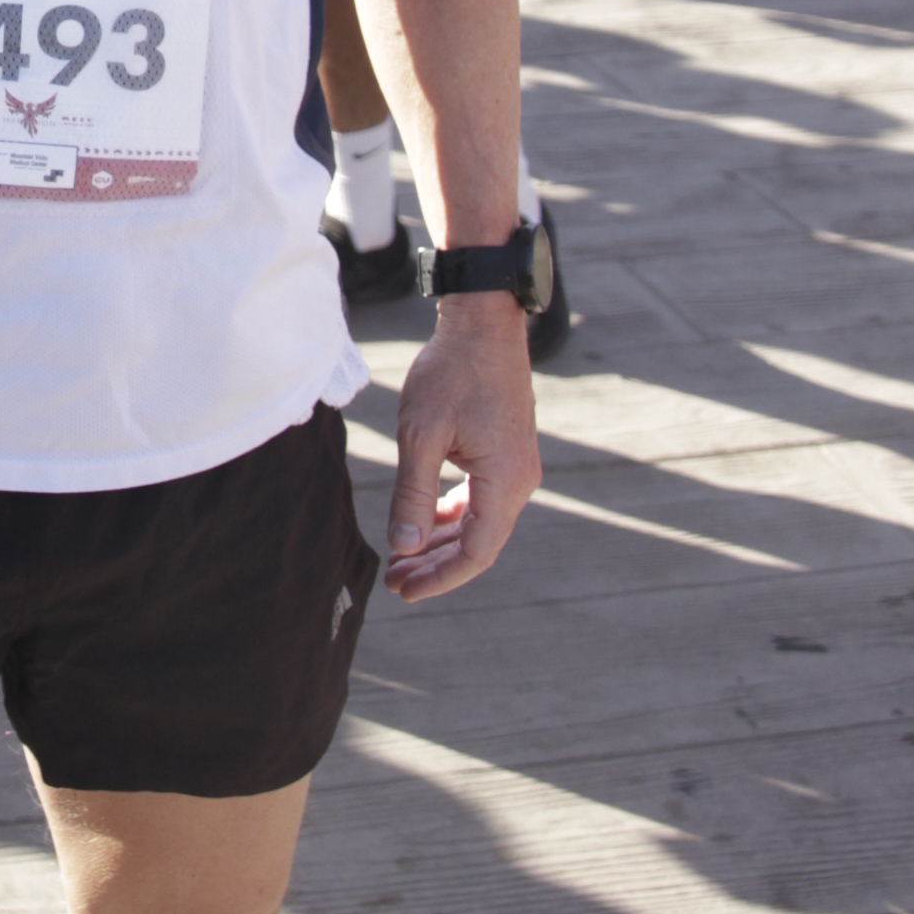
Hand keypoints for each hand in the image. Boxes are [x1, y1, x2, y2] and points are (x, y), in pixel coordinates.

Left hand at [386, 293, 539, 602]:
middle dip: (435, 565)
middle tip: (394, 581)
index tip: (403, 589)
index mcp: (505, 482)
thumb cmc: (450, 372)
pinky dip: (451, 515)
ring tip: (402, 559)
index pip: (476, 553)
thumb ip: (413, 494)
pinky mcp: (505, 454)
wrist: (483, 323)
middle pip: (478, 543)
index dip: (439, 577)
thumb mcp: (421, 435)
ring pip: (478, 523)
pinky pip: (480, 499)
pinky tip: (422, 523)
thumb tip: (404, 547)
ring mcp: (515, 468)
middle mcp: (519, 481)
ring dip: (441, 542)